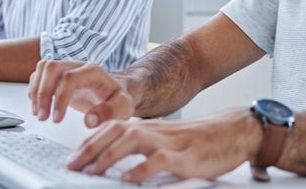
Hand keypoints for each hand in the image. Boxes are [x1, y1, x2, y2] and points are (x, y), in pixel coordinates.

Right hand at [28, 60, 133, 125]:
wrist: (119, 91)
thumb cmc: (120, 98)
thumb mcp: (123, 107)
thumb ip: (109, 113)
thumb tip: (89, 121)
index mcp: (94, 71)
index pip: (69, 78)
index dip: (59, 98)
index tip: (57, 119)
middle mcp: (78, 67)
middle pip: (52, 67)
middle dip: (42, 92)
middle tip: (43, 116)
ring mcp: (68, 70)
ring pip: (43, 68)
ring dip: (36, 90)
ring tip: (40, 113)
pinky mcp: (60, 77)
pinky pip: (40, 75)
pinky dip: (35, 90)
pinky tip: (40, 107)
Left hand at [66, 107, 263, 182]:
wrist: (232, 130)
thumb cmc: (200, 139)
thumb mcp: (170, 141)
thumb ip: (147, 148)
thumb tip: (120, 164)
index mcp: (152, 128)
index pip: (115, 127)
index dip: (92, 140)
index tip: (74, 156)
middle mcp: (157, 131)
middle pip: (118, 131)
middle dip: (92, 147)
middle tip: (73, 165)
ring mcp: (172, 142)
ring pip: (134, 140)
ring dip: (110, 155)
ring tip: (92, 171)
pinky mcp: (187, 157)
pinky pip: (160, 160)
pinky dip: (142, 169)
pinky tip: (128, 180)